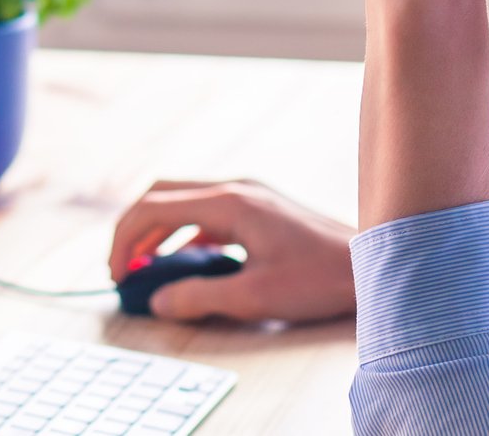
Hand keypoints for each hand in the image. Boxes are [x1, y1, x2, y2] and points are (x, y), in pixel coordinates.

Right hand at [106, 179, 355, 323]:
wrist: (371, 263)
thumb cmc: (319, 278)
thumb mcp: (253, 296)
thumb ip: (199, 297)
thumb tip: (158, 301)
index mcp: (229, 203)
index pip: (154, 206)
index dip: (124, 239)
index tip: (116, 273)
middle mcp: (235, 188)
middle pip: (163, 195)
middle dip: (134, 229)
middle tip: (121, 267)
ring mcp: (249, 194)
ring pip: (184, 201)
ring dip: (159, 232)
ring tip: (146, 268)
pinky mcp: (260, 207)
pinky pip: (207, 212)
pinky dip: (186, 234)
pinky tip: (188, 264)